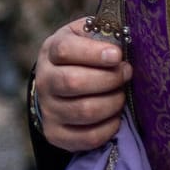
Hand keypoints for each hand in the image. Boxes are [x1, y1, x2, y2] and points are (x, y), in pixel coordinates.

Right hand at [34, 19, 132, 151]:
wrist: (57, 85)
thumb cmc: (81, 56)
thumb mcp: (85, 36)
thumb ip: (101, 31)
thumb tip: (124, 37)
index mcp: (50, 52)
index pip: (64, 51)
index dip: (93, 53)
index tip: (117, 55)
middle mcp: (44, 81)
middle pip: (74, 82)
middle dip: (109, 79)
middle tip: (126, 74)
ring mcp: (48, 109)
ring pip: (84, 111)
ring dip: (112, 103)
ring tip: (121, 95)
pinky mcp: (56, 134)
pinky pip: (87, 137)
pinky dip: (108, 128)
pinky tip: (115, 117)